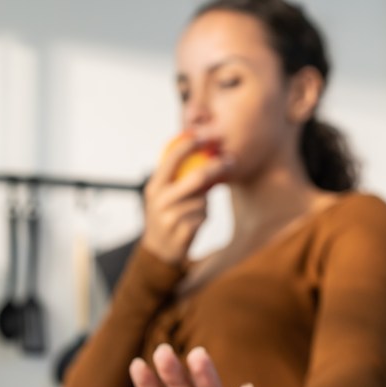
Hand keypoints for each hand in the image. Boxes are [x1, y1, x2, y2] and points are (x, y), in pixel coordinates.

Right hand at [141, 134, 232, 264]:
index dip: (188, 145)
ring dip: (204, 204)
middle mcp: (160, 201)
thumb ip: (178, 178)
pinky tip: (192, 224)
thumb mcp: (164, 195)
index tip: (204, 136)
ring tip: (193, 212)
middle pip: (195, 178)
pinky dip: (203, 218)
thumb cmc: (167, 215)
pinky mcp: (181, 233)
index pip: (171, 160)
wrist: (159, 250)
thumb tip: (205, 152)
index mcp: (154, 187)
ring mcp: (169, 218)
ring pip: (202, 201)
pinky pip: (203, 217)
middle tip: (230, 161)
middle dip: (215, 167)